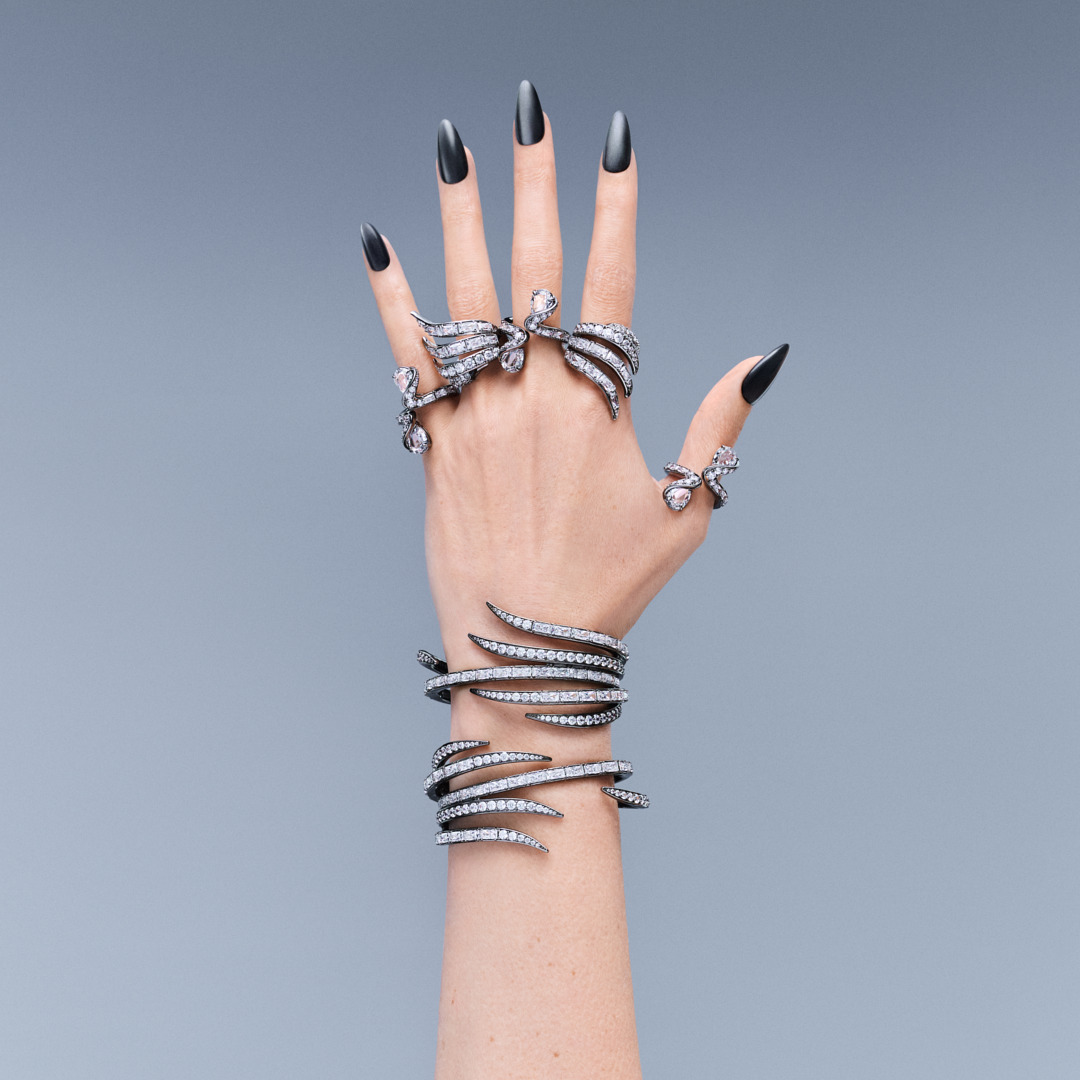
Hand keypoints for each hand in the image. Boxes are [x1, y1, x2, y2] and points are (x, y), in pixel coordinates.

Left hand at [364, 83, 786, 669]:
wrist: (522, 641)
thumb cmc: (608, 584)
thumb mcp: (687, 512)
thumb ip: (718, 428)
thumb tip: (764, 359)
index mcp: (599, 405)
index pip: (612, 280)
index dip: (616, 207)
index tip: (615, 144)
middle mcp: (533, 394)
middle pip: (537, 265)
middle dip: (536, 181)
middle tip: (529, 112)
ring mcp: (476, 413)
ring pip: (467, 293)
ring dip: (461, 214)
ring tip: (453, 146)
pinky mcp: (433, 440)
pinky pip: (408, 354)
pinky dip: (392, 297)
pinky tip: (377, 243)